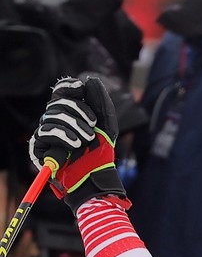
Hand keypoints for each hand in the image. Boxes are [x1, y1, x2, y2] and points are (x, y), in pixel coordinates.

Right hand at [28, 76, 128, 211]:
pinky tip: (74, 145)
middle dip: (79, 111)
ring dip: (74, 126)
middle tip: (92, 126)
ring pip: (52, 115)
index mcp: (70, 113)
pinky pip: (46, 132)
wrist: (95, 176)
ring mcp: (47, 132)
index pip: (61, 91)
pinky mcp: (40, 146)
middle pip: (59, 102)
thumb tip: (91, 80)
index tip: (80, 88)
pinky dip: (63, 136)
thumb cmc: (100, 152)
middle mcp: (56, 119)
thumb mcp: (106, 126)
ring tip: (85, 140)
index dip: (68, 87)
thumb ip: (101, 102)